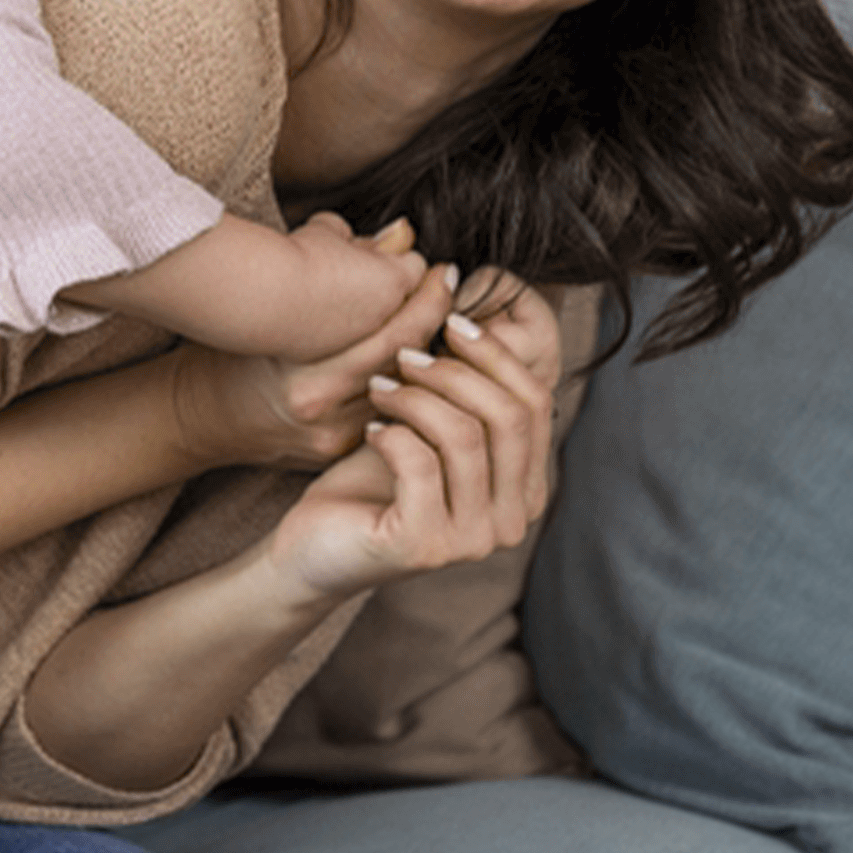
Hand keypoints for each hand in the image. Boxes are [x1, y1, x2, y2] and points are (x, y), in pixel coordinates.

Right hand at [169, 224, 457, 473]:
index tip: (439, 268)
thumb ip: (341, 258)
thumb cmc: (238, 344)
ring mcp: (330, 432)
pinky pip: (388, 412)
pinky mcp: (335, 451)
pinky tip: (421, 360)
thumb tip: (402, 234)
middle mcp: (318, 400)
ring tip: (446, 318)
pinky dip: (409, 383)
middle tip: (449, 283)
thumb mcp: (283, 293)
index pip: (388, 325)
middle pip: (402, 355)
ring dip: (429, 353)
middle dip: (434, 315)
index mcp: (301, 362)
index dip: (423, 293)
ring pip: (404, 388)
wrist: (202, 415)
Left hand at [262, 289, 556, 602]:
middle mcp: (512, 522)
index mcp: (526, 489)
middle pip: (510, 418)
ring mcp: (473, 541)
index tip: (450, 323)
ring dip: (415, 397)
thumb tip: (467, 306)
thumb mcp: (429, 427)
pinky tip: (370, 429)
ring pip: (464, 436)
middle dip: (455, 373)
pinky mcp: (425, 546)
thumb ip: (464, 389)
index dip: (497, 355)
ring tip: (379, 386)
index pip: (536, 404)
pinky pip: (420, 463)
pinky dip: (391, 433)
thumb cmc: (373, 480)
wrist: (316, 545)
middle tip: (406, 357)